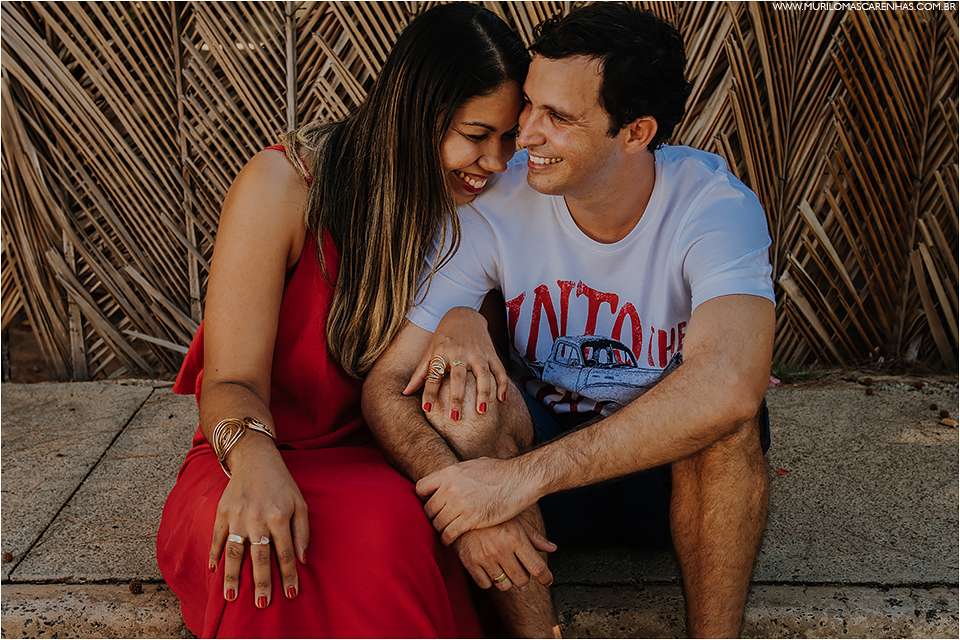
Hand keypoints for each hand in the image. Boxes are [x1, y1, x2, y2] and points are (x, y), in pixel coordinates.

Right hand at [208, 435, 308, 607]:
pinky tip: (213, 571)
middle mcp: (258, 518)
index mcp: (280, 516)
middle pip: (260, 557)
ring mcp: (237, 516)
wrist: (255, 458)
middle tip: (263, 603)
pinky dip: (214, 555)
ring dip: (233, 576)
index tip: (291, 593)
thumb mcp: (300, 503)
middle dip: (262, 582)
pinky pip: (216, 538)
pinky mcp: (222, 512)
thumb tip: (303, 559)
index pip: (286, 552)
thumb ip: (303, 531)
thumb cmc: (281, 484)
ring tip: (232, 596)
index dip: (289, 574)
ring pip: (235, 552)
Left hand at [403, 307, 509, 418]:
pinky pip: (499, 369)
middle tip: (455, 417)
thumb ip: (420, 373)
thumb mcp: (430, 351)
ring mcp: (477, 352)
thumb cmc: (443, 337)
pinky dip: (502, 384)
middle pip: (458, 377)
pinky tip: (502, 399)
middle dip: (457, 397)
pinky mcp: (491, 352)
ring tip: (482, 412)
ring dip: (483, 393)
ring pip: (483, 374)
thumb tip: (404, 393)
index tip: (427, 410)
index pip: (433, 375)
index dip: (429, 392)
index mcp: (441, 352)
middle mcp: (459, 352)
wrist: (464, 314)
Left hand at [417, 457, 536, 544]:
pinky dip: (447, 539)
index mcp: (449, 472)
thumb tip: (455, 474)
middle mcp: (450, 487)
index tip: (431, 504)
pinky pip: (448, 533)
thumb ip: (460, 472)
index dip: (424, 498)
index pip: (421, 487)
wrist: (520, 479)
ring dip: (440, 529)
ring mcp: (459, 503)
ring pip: (437, 523)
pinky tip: (451, 540)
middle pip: (428, 508)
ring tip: (445, 533)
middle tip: (438, 522)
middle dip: (432, 517)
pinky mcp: (470, 519)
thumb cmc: (502, 471)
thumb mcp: (475, 464)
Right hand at [452, 516, 555, 590]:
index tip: (547, 580)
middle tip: (521, 568)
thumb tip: (552, 548)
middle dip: (524, 577)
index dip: (546, 578)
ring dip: (507, 579)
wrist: (461, 505)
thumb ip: (534, 536)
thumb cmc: (492, 511)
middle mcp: (500, 549)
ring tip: (504, 568)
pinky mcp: (468, 561)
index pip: (537, 568)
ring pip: (504, 585)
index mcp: (515, 537)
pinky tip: (490, 568)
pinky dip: (490, 580)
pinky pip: (485, 584)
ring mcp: (483, 557)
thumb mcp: (515, 519)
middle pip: (522, 580)